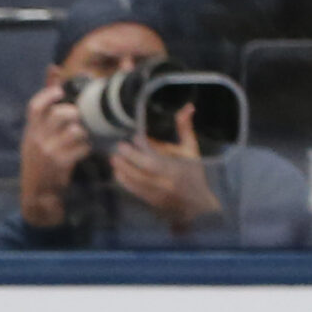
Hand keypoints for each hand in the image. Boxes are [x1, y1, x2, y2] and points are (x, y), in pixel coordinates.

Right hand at [16, 79, 91, 226]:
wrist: (37, 192)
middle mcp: (37, 139)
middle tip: (82, 115)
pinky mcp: (62, 164)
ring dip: (85, 130)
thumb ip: (46, 104)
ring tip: (87, 133)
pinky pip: (83, 147)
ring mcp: (50, 152)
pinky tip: (87, 149)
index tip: (62, 90)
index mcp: (30, 130)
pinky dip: (88, 146)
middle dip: (74, 112)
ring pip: (75, 130)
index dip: (49, 95)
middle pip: (59, 115)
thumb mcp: (36, 133)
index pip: (35, 107)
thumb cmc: (39, 159)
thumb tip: (53, 69)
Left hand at [110, 103, 221, 232]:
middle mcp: (166, 183)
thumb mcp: (192, 150)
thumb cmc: (195, 173)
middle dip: (128, 160)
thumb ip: (185, 129)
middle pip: (142, 172)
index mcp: (177, 169)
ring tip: (114, 159)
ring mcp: (157, 194)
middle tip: (117, 149)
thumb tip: (187, 107)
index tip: (130, 140)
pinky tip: (118, 172)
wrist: (197, 204)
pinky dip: (125, 181)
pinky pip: (134, 191)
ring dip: (122, 170)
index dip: (140, 152)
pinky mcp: (150, 201)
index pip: (155, 161)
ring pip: (135, 183)